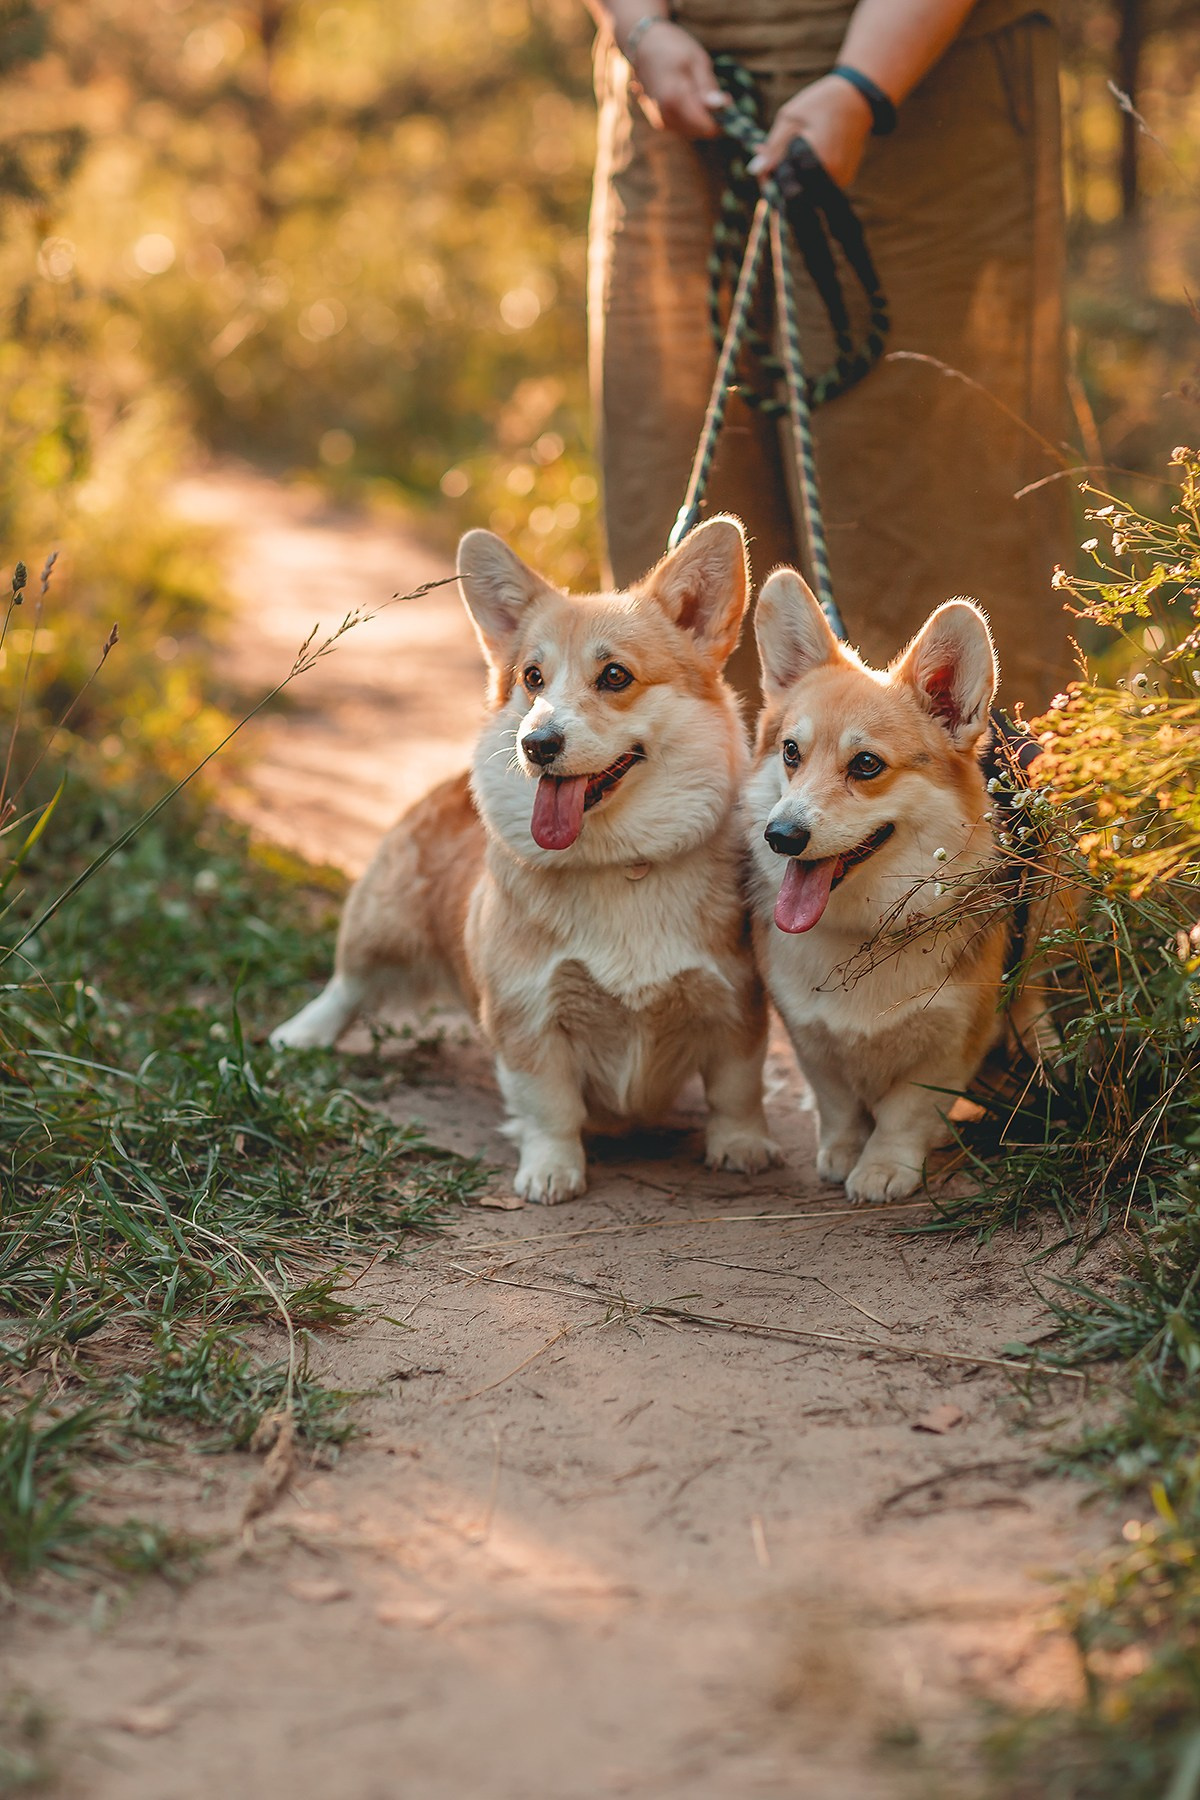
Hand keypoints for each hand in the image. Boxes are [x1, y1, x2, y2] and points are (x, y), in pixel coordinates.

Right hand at [627, 22, 726, 138]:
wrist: (642, 44)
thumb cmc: (672, 47)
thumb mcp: (697, 61)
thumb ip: (708, 87)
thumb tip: (724, 107)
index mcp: (674, 101)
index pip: (707, 127)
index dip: (721, 117)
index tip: (726, 99)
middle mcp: (665, 116)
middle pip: (700, 132)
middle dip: (710, 116)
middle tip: (710, 90)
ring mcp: (660, 121)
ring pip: (691, 131)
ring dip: (700, 115)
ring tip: (695, 88)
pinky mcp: (658, 121)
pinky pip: (682, 126)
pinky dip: (690, 115)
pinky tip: (686, 94)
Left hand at [748, 73, 874, 188]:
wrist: (858, 99)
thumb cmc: (821, 103)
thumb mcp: (790, 118)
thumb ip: (773, 147)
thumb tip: (754, 170)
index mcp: (814, 160)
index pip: (782, 184)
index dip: (767, 179)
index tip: (762, 168)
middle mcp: (829, 176)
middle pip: (793, 194)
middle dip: (780, 181)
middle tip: (772, 164)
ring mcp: (838, 182)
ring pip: (806, 193)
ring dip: (794, 180)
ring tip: (792, 155)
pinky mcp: (843, 182)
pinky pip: (818, 188)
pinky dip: (808, 178)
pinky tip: (807, 158)